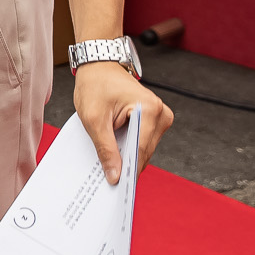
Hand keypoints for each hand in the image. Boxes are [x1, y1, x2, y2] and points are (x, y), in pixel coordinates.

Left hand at [72, 63, 172, 185]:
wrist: (98, 65)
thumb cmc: (95, 85)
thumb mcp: (93, 118)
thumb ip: (105, 149)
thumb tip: (115, 176)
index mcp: (150, 109)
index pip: (140, 149)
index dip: (128, 170)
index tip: (116, 188)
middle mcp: (161, 113)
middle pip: (144, 151)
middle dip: (126, 164)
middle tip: (107, 178)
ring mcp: (160, 116)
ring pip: (144, 149)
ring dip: (127, 156)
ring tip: (108, 162)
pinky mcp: (154, 120)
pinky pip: (143, 141)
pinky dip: (129, 148)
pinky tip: (115, 152)